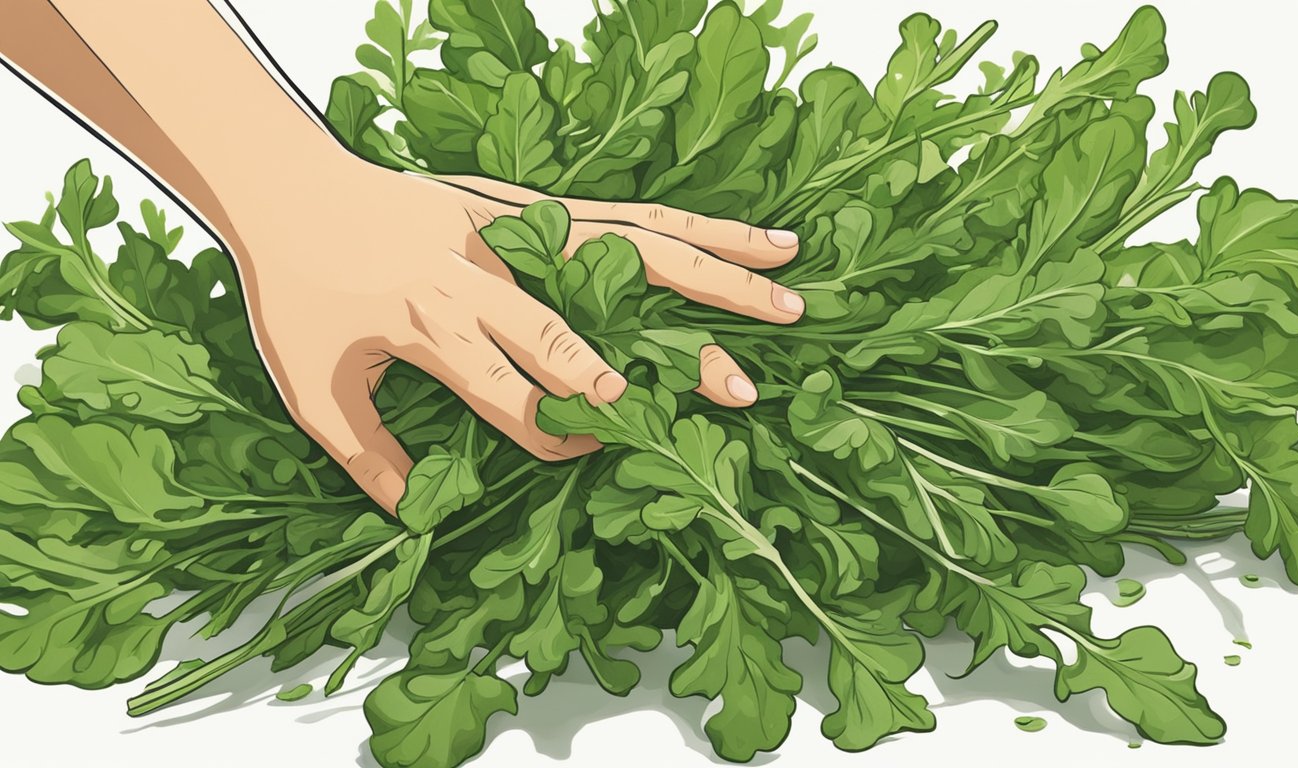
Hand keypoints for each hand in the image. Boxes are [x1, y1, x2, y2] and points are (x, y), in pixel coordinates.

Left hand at [224, 148, 803, 511]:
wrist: (283, 183)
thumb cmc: (296, 288)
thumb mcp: (313, 389)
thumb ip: (370, 458)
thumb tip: (422, 519)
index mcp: (429, 323)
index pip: (511, 394)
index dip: (556, 434)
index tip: (597, 457)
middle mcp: (483, 272)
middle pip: (584, 324)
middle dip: (661, 362)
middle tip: (737, 391)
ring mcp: (514, 227)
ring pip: (627, 248)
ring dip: (714, 268)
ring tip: (791, 286)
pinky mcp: (531, 201)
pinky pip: (621, 213)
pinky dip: (691, 223)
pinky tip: (750, 234)